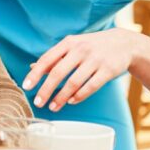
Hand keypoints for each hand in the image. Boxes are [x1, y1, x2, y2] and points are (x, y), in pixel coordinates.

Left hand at [24, 28, 139, 111]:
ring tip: (53, 107)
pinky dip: (79, 96)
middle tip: (38, 102)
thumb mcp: (73, 45)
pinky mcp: (108, 70)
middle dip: (46, 89)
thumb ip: (55, 57)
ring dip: (61, 97)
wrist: (124, 43)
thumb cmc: (92, 46)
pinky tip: (70, 101)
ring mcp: (96, 60)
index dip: (35, 74)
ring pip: (74, 82)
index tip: (26, 87)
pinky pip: (90, 86)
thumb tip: (33, 68)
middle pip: (58, 72)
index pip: (47, 59)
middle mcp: (81, 50)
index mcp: (69, 43)